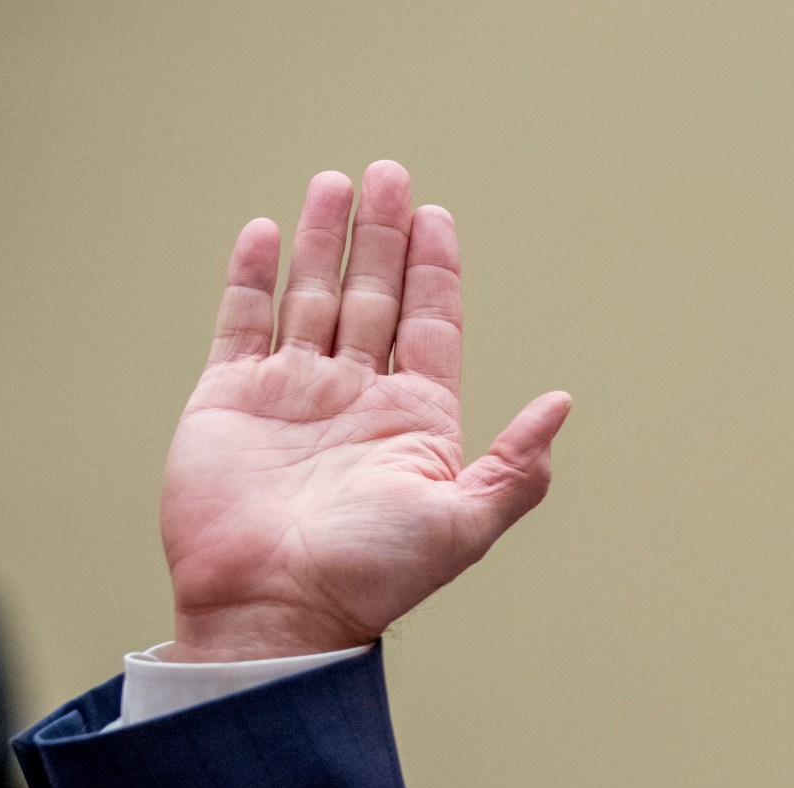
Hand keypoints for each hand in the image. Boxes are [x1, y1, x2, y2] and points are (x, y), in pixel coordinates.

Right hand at [160, 161, 570, 660]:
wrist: (273, 609)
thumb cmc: (371, 577)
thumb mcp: (463, 523)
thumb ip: (515, 465)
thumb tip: (563, 405)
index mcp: (414, 422)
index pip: (430, 325)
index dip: (435, 271)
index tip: (438, 217)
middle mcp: (356, 400)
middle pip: (374, 296)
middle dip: (383, 235)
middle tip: (391, 173)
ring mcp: (292, 395)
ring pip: (313, 296)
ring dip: (325, 240)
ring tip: (338, 183)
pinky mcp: (229, 400)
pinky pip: (242, 323)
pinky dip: (253, 277)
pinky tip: (266, 233)